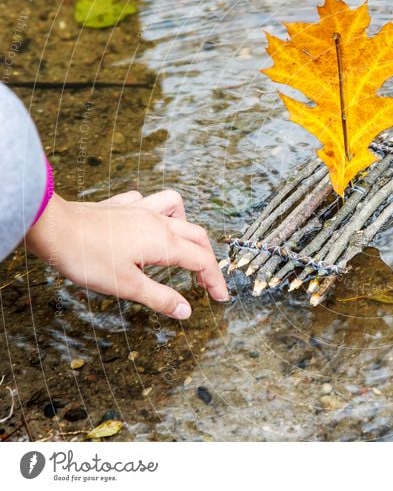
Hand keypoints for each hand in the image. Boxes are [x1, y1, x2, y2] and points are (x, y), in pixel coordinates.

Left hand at [25, 190, 228, 318]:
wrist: (53, 227)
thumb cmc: (87, 257)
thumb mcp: (127, 286)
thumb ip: (160, 298)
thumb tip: (186, 311)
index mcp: (164, 243)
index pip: (202, 261)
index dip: (215, 280)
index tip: (221, 297)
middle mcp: (158, 222)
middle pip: (197, 235)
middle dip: (207, 258)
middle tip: (206, 282)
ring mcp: (140, 211)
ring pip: (177, 209)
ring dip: (187, 226)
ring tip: (181, 245)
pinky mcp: (120, 207)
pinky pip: (147, 201)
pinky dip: (155, 211)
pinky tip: (146, 222)